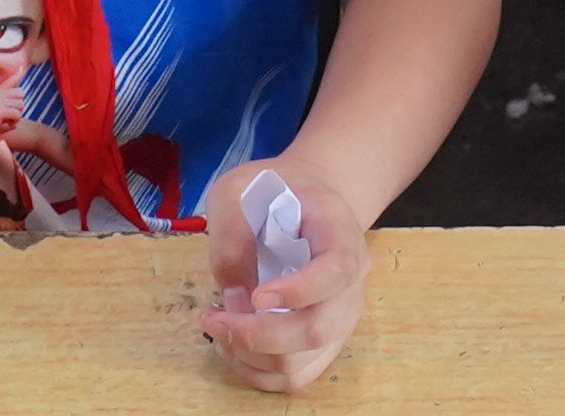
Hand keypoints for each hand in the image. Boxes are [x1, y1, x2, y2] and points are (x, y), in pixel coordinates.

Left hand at [194, 157, 368, 395]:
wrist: (308, 199)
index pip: (336, 271)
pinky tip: (233, 347)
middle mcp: (351, 281)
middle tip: (214, 318)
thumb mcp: (240, 187)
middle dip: (256, 335)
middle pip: (316, 330)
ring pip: (301, 363)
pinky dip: (258, 372)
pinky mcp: (325, 340)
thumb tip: (234, 295)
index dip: (298, 291)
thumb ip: (232, 230)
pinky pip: (296, 376)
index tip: (256, 296)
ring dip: (250, 356)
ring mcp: (341, 316)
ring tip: (219, 328)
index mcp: (340, 232)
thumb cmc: (274, 191)